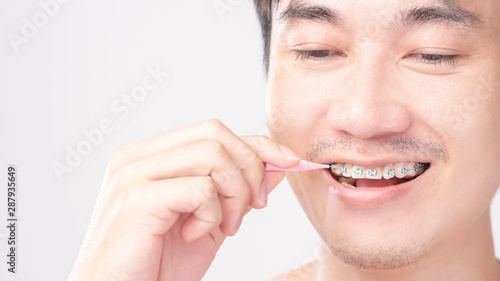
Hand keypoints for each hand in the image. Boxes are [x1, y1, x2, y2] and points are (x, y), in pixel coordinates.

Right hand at [68, 119, 299, 280]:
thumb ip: (238, 190)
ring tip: (223, 226)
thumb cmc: (158, 264)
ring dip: (233, 195)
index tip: (289, 161)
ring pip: (213, 155)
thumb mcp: (211, 221)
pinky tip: (193, 235)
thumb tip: (277, 165)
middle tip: (252, 209)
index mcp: (151, 156)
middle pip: (216, 134)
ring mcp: (133, 173)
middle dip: (249, 170)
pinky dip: (211, 215)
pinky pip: (200, 189)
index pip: (213, 131)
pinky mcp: (137, 197)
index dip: (257, 143)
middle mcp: (138, 156)